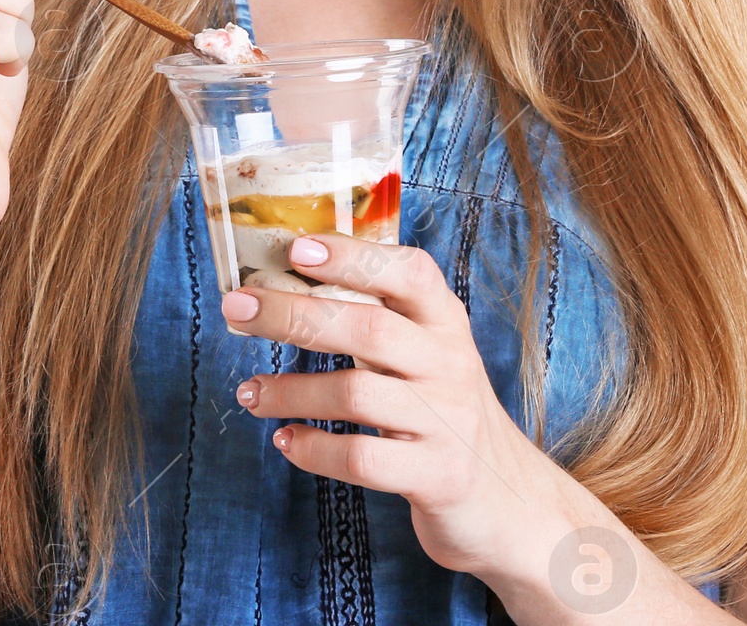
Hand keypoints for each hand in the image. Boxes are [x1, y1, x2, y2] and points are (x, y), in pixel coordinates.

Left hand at [220, 233, 591, 581]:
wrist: (509, 498)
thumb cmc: (445, 410)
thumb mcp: (430, 352)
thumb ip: (382, 317)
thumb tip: (293, 279)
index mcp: (446, 322)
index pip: (407, 271)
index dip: (353, 256)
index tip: (298, 248)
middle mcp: (450, 363)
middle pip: (368, 328)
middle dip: (294, 314)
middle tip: (238, 308)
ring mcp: (446, 421)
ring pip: (356, 393)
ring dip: (290, 390)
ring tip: (250, 392)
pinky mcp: (435, 476)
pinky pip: (362, 457)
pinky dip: (314, 448)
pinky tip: (284, 440)